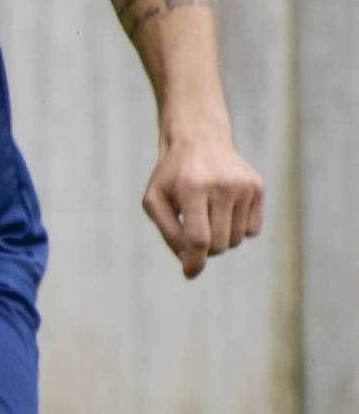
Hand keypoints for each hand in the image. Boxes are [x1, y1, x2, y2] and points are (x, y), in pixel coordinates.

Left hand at [141, 132, 264, 277]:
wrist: (199, 140)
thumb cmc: (172, 176)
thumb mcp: (155, 200)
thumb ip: (169, 233)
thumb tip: (190, 263)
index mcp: (193, 187)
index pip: (198, 238)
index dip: (194, 261)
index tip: (189, 273)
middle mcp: (222, 186)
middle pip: (218, 244)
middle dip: (204, 249)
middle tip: (193, 235)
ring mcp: (244, 186)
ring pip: (236, 239)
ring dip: (220, 238)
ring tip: (207, 216)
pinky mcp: (258, 187)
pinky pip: (253, 230)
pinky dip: (238, 230)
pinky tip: (225, 210)